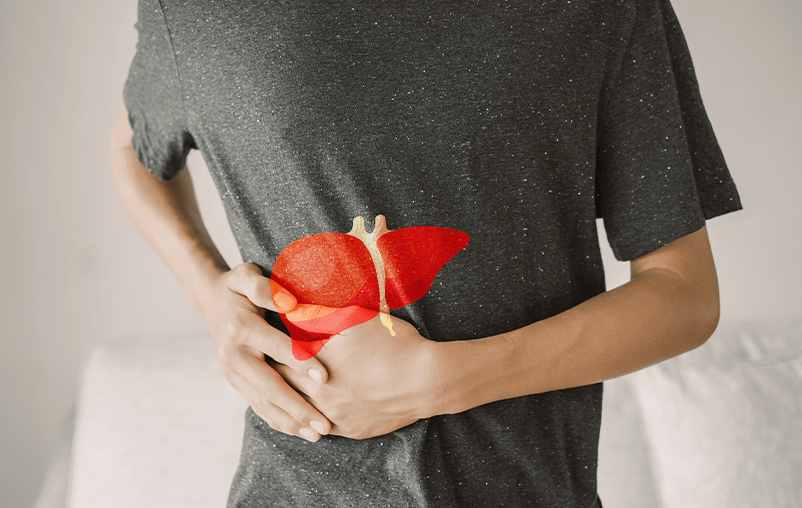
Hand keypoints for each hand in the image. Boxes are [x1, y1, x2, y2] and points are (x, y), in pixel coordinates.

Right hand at [195, 262, 331, 441]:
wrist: (210, 301)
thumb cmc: (238, 285)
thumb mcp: (246, 275)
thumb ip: (264, 287)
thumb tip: (288, 301)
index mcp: (241, 327)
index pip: (276, 348)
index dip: (301, 361)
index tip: (325, 377)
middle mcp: (233, 354)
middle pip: (269, 385)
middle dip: (297, 406)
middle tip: (324, 422)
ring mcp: (232, 371)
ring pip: (262, 402)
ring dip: (290, 421)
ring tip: (317, 434)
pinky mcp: (234, 381)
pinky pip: (256, 405)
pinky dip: (277, 420)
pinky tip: (298, 431)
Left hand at [274, 313, 441, 439]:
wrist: (426, 380)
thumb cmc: (392, 343)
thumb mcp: (355, 319)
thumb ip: (319, 313)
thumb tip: (292, 304)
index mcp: (314, 365)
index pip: (278, 357)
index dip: (268, 347)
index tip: (260, 340)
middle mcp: (318, 394)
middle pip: (282, 386)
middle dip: (269, 374)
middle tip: (259, 364)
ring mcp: (334, 416)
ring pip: (297, 412)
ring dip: (284, 401)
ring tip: (273, 391)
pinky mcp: (350, 430)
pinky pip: (318, 428)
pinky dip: (305, 420)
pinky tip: (301, 415)